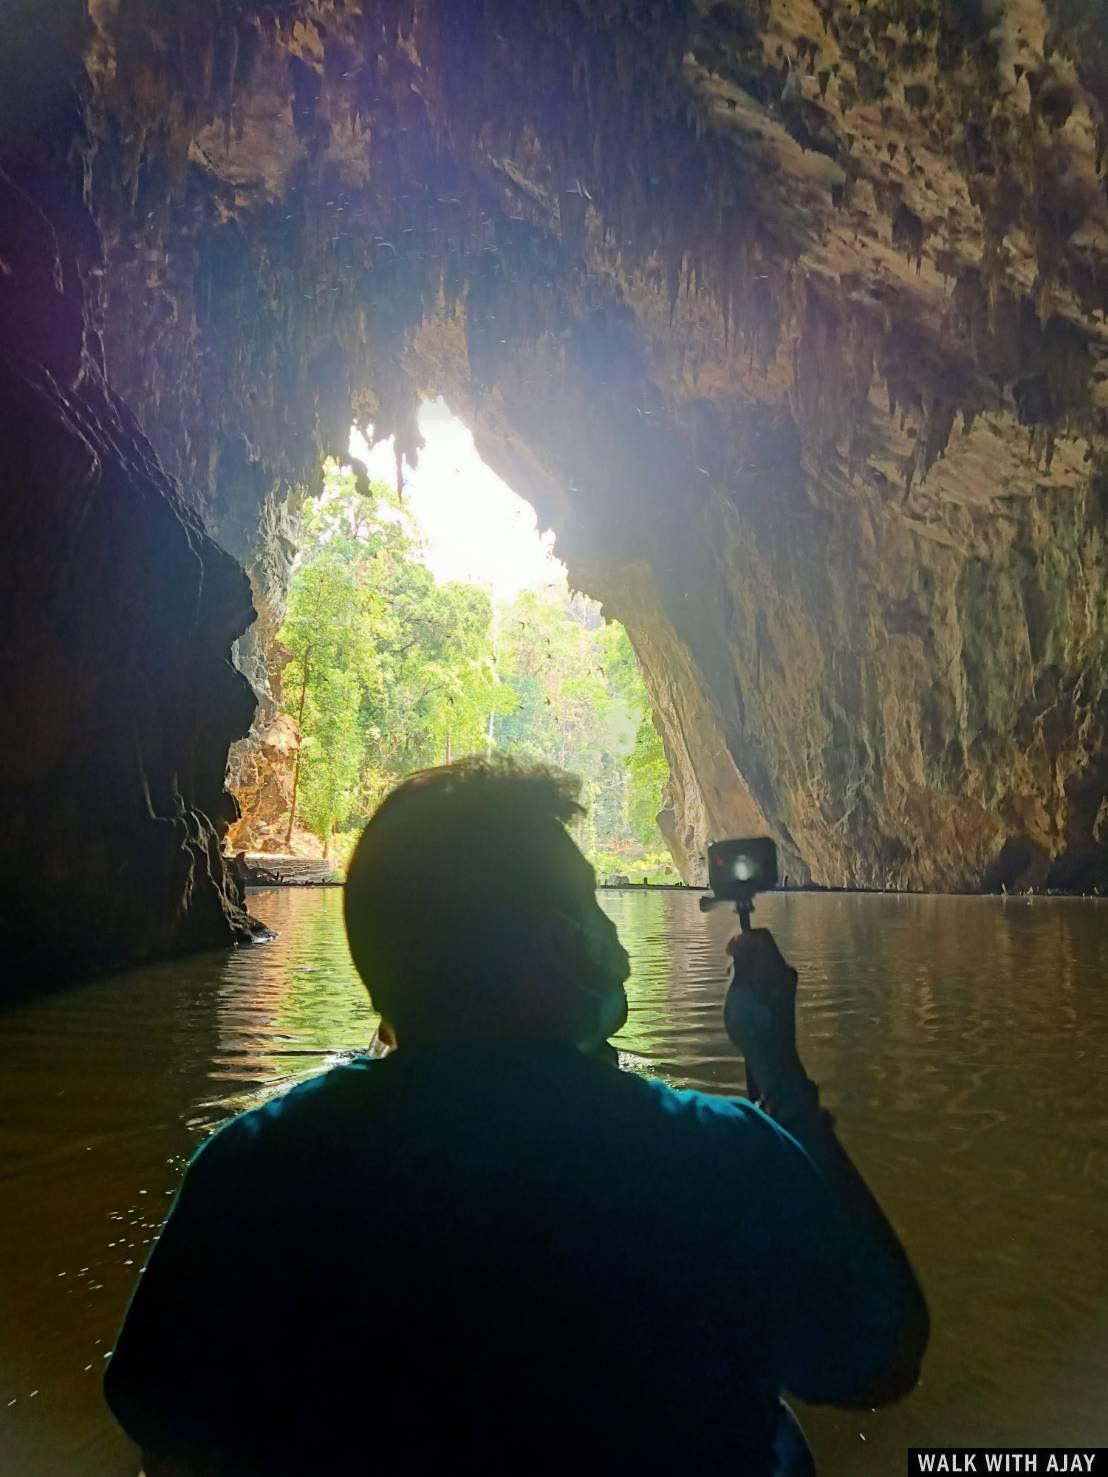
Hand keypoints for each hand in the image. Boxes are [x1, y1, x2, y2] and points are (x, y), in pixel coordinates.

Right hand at [723, 929, 806, 1098]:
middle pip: (761, 950)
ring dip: (744, 971)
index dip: (741, 937)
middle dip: (741, 956)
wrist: (771, 1054)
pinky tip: (743, 1002)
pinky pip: (765, 980)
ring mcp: (785, 986)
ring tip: (733, 990)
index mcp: (775, 964)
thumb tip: (743, 937)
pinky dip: (752, 983)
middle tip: (728, 974)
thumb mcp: (739, 984)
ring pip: (761, 966)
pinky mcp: (782, 1000)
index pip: (761, 936)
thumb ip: (742, 958)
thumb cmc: (750, 1018)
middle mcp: (784, 971)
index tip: (726, 952)